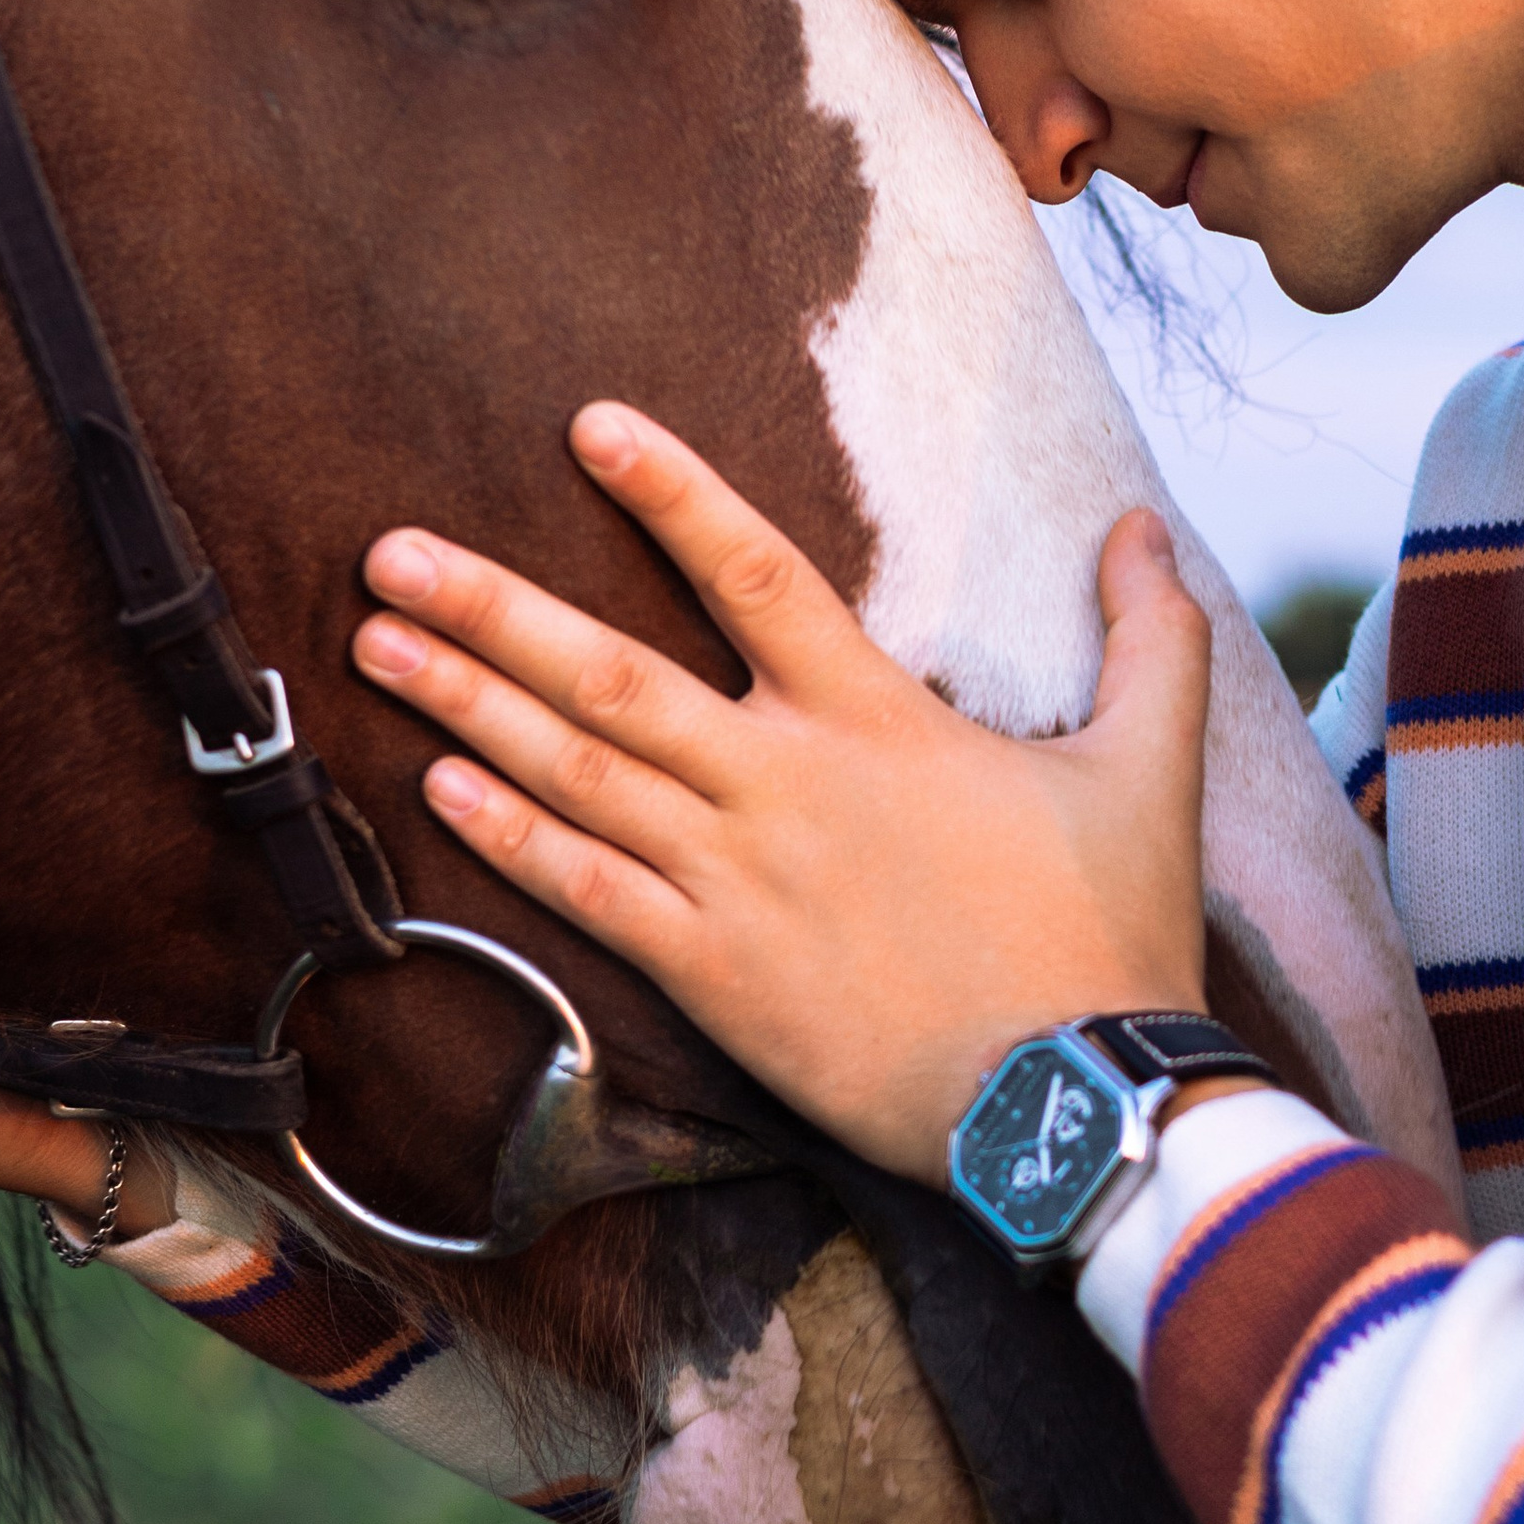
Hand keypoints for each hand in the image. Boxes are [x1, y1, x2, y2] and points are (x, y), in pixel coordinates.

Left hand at [355, 404, 1214, 1185]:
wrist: (1071, 1097)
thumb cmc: (1110, 933)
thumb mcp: (1151, 767)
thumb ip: (1150, 636)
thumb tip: (1147, 526)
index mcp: (877, 716)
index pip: (755, 572)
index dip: (670, 493)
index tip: (588, 426)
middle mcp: (782, 782)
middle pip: (609, 672)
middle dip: (489, 607)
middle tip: (386, 552)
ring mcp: (735, 879)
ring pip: (574, 771)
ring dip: (464, 704)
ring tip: (373, 646)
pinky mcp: (713, 974)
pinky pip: (586, 892)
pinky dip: (508, 836)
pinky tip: (436, 787)